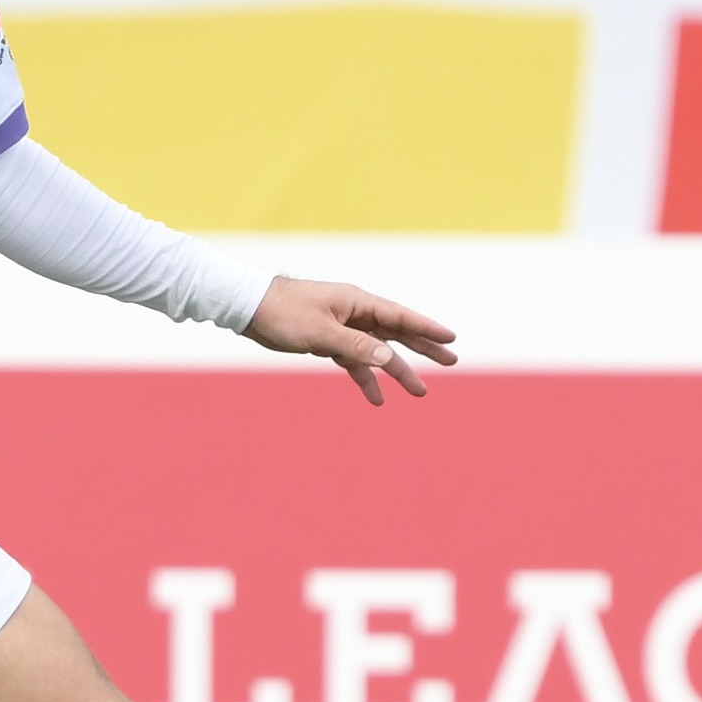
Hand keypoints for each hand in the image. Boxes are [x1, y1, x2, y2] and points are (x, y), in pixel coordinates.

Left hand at [244, 277, 456, 404]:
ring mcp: (343, 328)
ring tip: (418, 391)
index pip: (400, 317)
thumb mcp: (321, 332)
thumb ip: (355, 346)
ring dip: (396, 370)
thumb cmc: (285, 312)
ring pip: (377, 351)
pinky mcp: (328, 341)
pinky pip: (354, 361)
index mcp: (358, 303)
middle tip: (451, 361)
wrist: (250, 308)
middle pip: (397, 333)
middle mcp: (355, 314)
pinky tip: (376, 398)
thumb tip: (388, 358)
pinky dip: (365, 378)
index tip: (451, 338)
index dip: (427, 329)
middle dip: (423, 348)